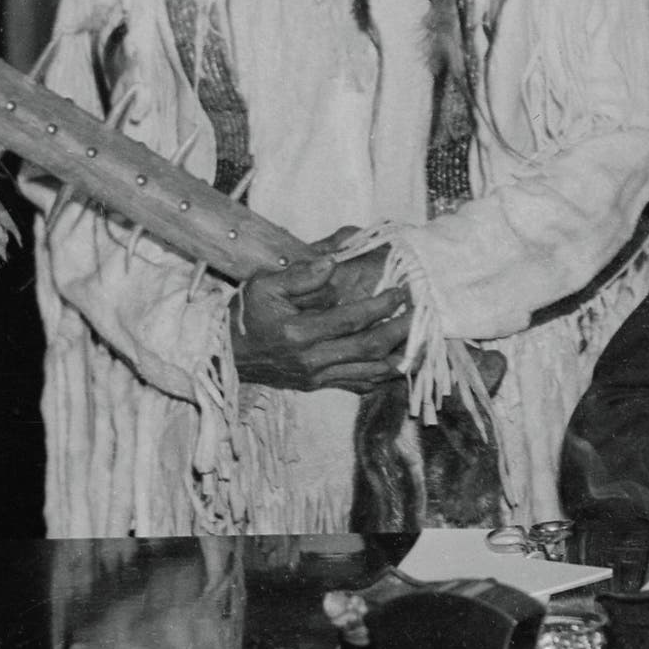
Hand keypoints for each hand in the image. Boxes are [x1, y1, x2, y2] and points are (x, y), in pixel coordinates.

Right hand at [233, 231, 409, 393]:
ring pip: (371, 373)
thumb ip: (299, 274)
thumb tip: (332, 260)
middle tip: (423, 313)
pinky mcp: (318, 387)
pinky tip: (403, 363)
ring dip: (402, 357)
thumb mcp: (262, 285)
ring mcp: (316, 378)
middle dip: (401, 330)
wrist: (224, 356)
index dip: (381, 306)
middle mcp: (311, 361)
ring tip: (424, 340)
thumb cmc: (244, 315)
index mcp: (298, 334)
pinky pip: (360, 385)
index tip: (401, 291)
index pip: (352, 320)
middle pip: (369, 349)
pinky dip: (385, 376)